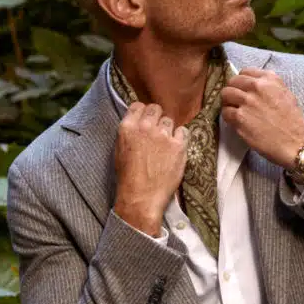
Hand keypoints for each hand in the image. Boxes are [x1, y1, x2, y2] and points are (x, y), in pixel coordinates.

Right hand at [113, 101, 187, 237]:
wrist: (141, 197)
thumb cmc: (128, 178)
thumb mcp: (120, 151)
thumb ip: (129, 133)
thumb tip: (137, 123)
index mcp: (128, 128)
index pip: (138, 106)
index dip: (143, 113)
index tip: (146, 120)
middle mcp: (145, 127)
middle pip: (156, 109)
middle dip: (157, 118)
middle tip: (157, 132)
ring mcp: (163, 135)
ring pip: (169, 120)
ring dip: (168, 130)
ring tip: (165, 145)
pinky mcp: (178, 145)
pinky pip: (183, 131)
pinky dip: (180, 138)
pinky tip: (175, 149)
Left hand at [221, 68, 303, 167]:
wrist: (294, 141)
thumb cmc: (292, 120)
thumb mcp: (286, 94)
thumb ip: (269, 86)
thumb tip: (253, 84)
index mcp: (270, 79)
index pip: (245, 72)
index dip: (241, 81)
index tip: (241, 89)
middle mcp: (257, 87)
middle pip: (232, 82)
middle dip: (232, 91)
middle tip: (235, 101)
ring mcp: (247, 101)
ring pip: (225, 95)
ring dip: (228, 103)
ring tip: (234, 110)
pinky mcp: (240, 117)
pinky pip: (225, 112)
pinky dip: (228, 116)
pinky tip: (235, 121)